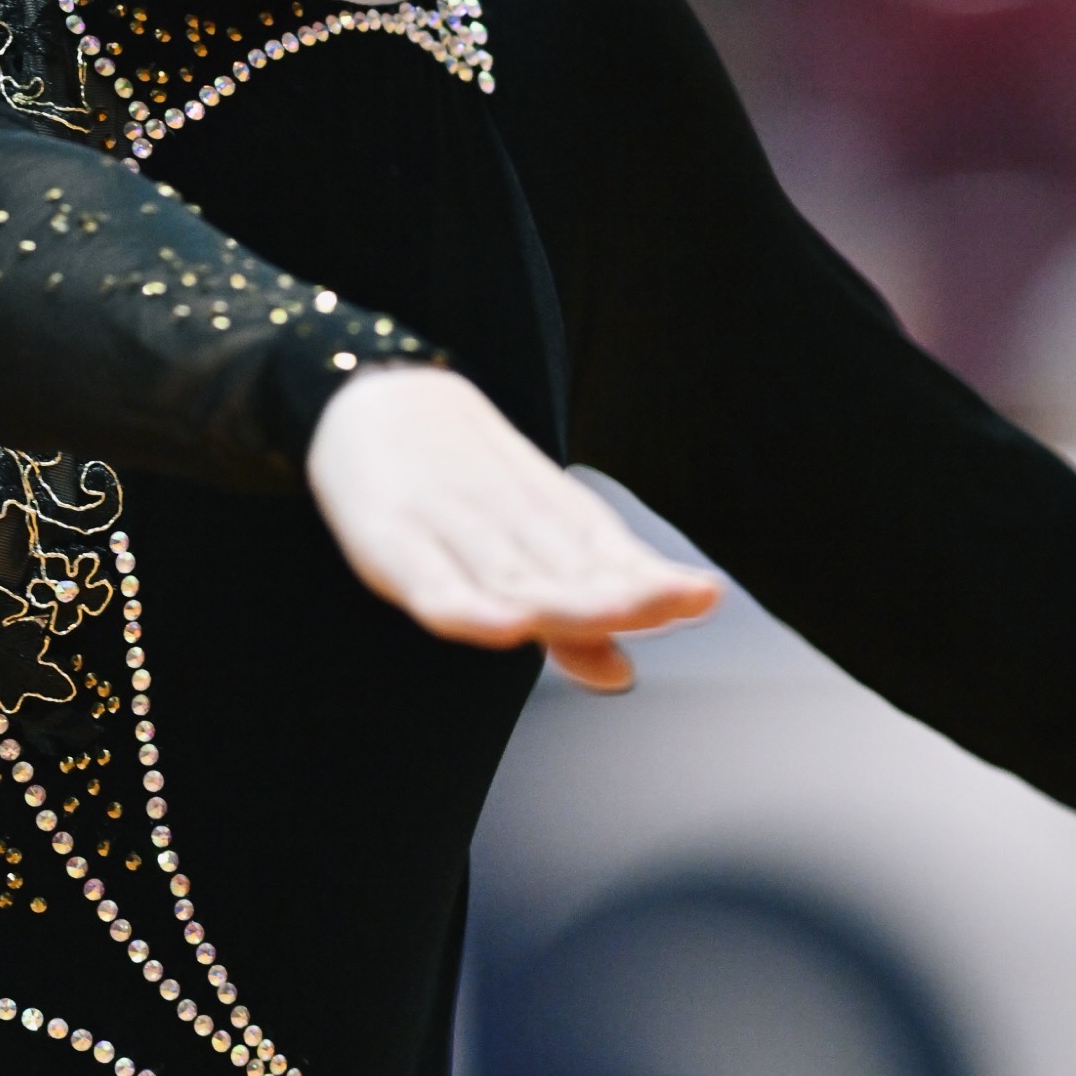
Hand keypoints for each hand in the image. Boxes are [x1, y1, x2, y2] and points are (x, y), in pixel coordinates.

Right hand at [305, 363, 718, 690]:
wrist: (373, 399)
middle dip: (622, 590)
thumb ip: (571, 620)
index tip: (702, 595)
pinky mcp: (392, 543)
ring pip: (514, 573)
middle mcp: (505, 520)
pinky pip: (434, 585)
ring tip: (614, 614)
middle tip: (670, 602)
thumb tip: (621, 676)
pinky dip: (468, 608)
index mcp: (546, 516)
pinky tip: (504, 628)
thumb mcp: (522, 543)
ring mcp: (449, 528)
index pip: (609, 555)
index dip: (655, 580)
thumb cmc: (459, 486)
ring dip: (564, 598)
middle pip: (569, 566)